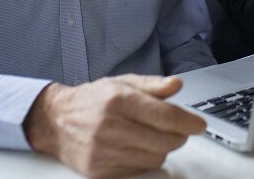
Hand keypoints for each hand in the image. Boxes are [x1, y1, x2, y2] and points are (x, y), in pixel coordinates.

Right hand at [24, 75, 204, 177]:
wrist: (54, 121)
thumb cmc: (90, 101)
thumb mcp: (122, 83)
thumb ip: (152, 85)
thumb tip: (176, 85)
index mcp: (119, 100)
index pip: (166, 116)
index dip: (188, 122)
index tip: (198, 125)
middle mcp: (111, 126)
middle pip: (165, 141)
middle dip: (178, 136)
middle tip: (176, 129)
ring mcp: (104, 151)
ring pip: (155, 158)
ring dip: (161, 149)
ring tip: (151, 136)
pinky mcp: (100, 171)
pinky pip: (138, 171)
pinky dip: (144, 160)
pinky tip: (136, 148)